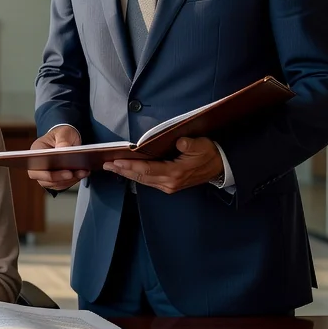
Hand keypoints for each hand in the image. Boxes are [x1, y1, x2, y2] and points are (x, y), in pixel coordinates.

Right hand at [26, 126, 88, 190]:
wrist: (67, 137)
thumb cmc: (62, 134)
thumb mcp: (63, 133)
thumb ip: (63, 140)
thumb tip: (63, 149)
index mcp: (36, 152)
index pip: (36, 168)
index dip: (49, 174)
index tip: (66, 172)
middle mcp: (38, 165)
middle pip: (45, 180)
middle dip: (62, 178)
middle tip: (74, 174)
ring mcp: (46, 173)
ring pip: (55, 184)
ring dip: (70, 180)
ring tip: (82, 172)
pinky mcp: (56, 178)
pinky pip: (63, 184)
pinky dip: (73, 181)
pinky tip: (82, 173)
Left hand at [104, 137, 224, 193]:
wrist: (220, 167)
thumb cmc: (209, 153)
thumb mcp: (202, 145)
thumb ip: (190, 144)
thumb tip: (179, 142)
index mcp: (176, 172)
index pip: (147, 169)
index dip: (130, 166)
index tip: (116, 161)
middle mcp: (170, 182)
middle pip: (141, 177)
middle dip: (123, 171)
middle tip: (106, 165)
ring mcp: (169, 186)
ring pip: (143, 181)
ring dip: (127, 174)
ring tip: (112, 167)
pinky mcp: (169, 185)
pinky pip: (148, 181)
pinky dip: (136, 176)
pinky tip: (126, 171)